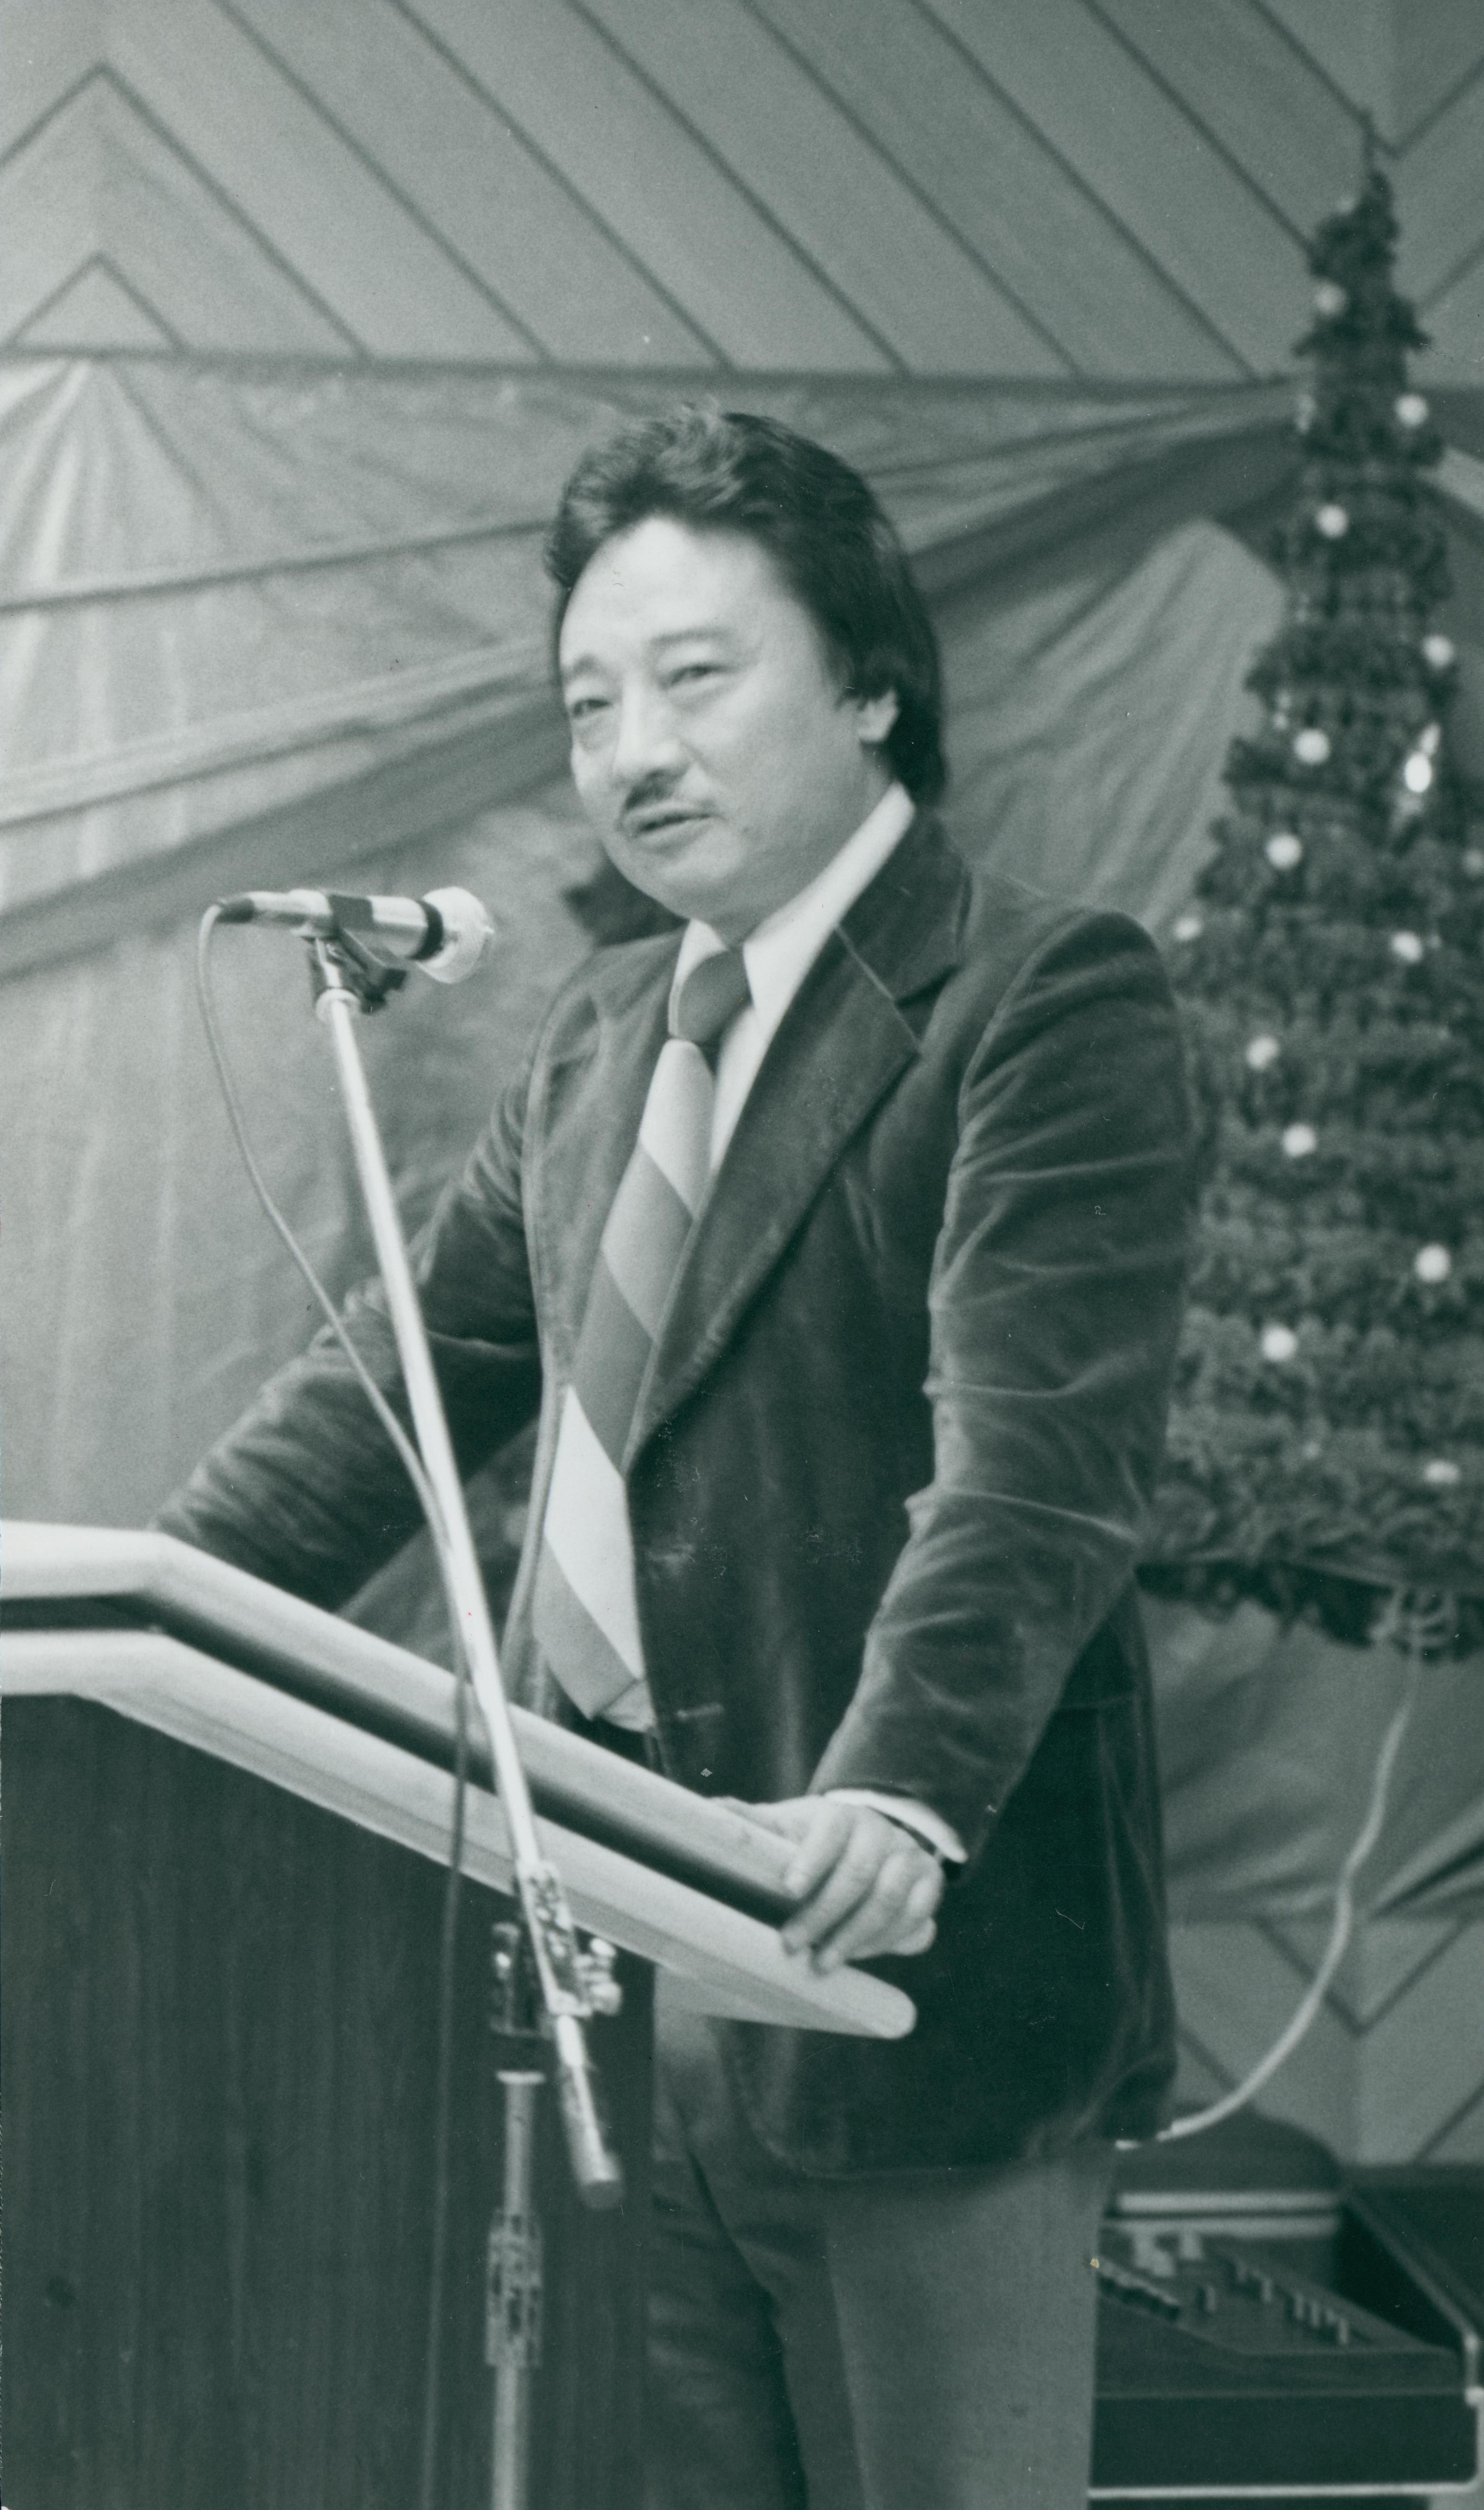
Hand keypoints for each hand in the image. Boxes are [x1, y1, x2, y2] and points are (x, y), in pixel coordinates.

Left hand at [741, 1797, 943, 1972]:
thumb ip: (753, 1823)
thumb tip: (711, 1807)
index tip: (788, 1889)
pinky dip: (888, 1940)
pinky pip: (916, 1915)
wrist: (870, 1837)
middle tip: (791, 1946)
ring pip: (888, 1898)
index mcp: (841, 1814)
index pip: (830, 1832)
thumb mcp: (786, 1827)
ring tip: (822, 1964)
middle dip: (823, 1914)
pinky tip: (859, 1956)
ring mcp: (909, 1855)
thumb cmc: (815, 1838)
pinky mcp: (929, 1882)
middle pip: (858, 1873)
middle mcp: (880, 1830)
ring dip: (854, 1936)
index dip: (811, 1860)